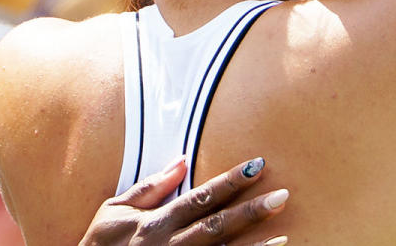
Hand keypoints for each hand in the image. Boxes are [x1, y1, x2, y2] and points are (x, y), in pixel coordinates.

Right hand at [79, 156, 288, 245]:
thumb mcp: (112, 213)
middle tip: (283, 196)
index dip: (230, 181)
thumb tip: (181, 160)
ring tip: (284, 235)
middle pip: (216, 227)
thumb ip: (148, 188)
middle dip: (250, 212)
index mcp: (154, 224)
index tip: (258, 166)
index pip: (200, 197)